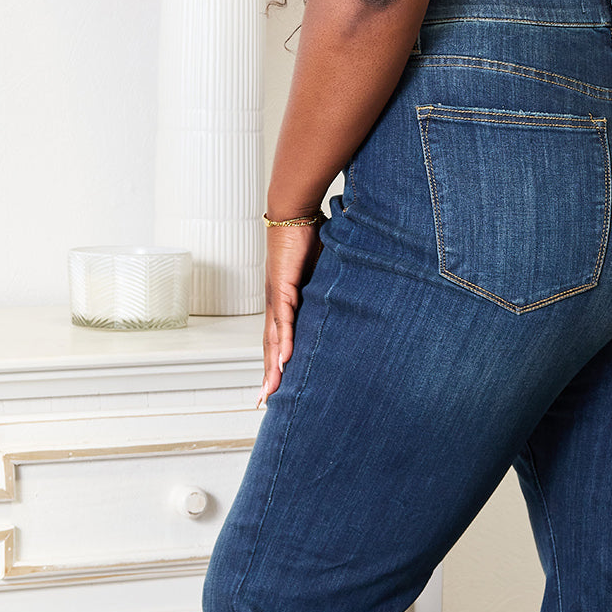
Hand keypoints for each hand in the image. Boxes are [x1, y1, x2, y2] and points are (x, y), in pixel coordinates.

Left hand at [261, 220, 322, 401]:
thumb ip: (328, 288)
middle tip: (265, 401)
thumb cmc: (308, 235)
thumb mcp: (321, 271)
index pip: (279, 338)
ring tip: (272, 391)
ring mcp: (277, 297)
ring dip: (273, 367)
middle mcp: (276, 303)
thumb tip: (346, 295)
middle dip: (269, 375)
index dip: (276, 362)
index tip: (275, 385)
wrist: (294, 210)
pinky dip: (284, 342)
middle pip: (271, 347)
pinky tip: (285, 361)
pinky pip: (285, 321)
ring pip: (275, 340)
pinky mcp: (283, 287)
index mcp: (284, 301)